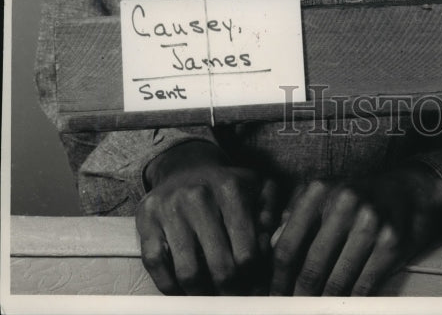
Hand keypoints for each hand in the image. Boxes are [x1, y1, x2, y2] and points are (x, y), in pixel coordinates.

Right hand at [135, 139, 278, 294]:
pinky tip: (183, 288)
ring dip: (201, 294)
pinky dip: (170, 286)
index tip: (253, 289)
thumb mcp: (257, 187)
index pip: (247, 252)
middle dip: (230, 291)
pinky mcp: (147, 219)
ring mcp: (170, 208)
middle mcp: (198, 196)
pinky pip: (156, 265)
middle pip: (220, 267)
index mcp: (230, 188)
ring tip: (210, 296)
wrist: (185, 167)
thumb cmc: (226, 187)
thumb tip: (270, 240)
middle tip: (233, 298)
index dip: (252, 279)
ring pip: (188, 272)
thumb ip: (271, 211)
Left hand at [269, 164, 441, 295]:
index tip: (273, 296)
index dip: (278, 278)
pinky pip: (363, 284)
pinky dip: (349, 302)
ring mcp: (370, 222)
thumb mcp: (325, 196)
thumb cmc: (360, 196)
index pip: (289, 243)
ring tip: (314, 311)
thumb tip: (274, 245)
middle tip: (291, 311)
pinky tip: (341, 307)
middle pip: (311, 266)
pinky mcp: (391, 242)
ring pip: (336, 280)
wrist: (409, 189)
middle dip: (298, 297)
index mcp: (321, 190)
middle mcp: (344, 202)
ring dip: (322, 303)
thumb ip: (297, 216)